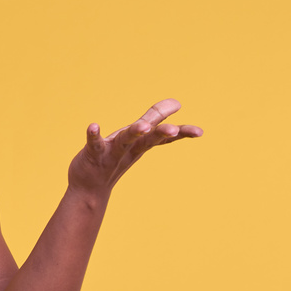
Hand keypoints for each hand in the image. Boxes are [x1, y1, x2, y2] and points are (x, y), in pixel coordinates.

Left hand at [67, 98, 202, 197]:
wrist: (90, 187)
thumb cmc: (115, 157)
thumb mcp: (136, 137)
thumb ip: (153, 119)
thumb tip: (176, 102)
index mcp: (141, 143)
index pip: (164, 136)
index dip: (181, 133)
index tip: (199, 132)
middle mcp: (130, 148)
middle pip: (149, 139)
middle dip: (161, 133)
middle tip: (175, 130)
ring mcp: (112, 152)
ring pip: (126, 140)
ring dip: (135, 132)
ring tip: (143, 127)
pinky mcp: (94, 154)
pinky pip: (94, 143)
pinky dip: (94, 135)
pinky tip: (93, 126)